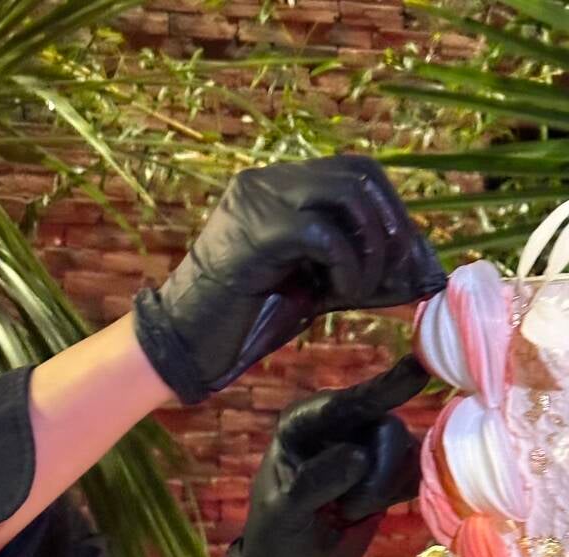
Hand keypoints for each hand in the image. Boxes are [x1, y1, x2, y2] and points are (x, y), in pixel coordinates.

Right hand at [132, 155, 445, 404]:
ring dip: (372, 246)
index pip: (354, 171)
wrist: (185, 345)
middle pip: (358, 174)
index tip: (405, 255)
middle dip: (392, 225)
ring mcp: (258, 201)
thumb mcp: (308, 284)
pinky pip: (324, 235)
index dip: (390, 208)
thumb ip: (348, 264)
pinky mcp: (256, 233)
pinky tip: (339, 293)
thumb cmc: (243, 320)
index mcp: (277, 187)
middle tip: (399, 272)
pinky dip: (347, 266)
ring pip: (346, 195)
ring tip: (363, 288)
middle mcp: (266, 182)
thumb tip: (412, 266)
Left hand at [227, 354, 428, 556]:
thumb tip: (359, 454)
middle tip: (348, 509)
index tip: (418, 369)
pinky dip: (401, 493)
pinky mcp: (392, 470)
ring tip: (349, 512)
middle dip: (377, 473)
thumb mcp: (286, 513)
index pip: (343, 405)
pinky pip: (418, 471)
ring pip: (406, 450)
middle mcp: (340, 424)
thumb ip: (316, 481)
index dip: (381, 388)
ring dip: (385, 488)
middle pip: (385, 427)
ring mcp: (369, 445)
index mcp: (302, 423)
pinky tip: (370, 510)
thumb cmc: (279, 537)